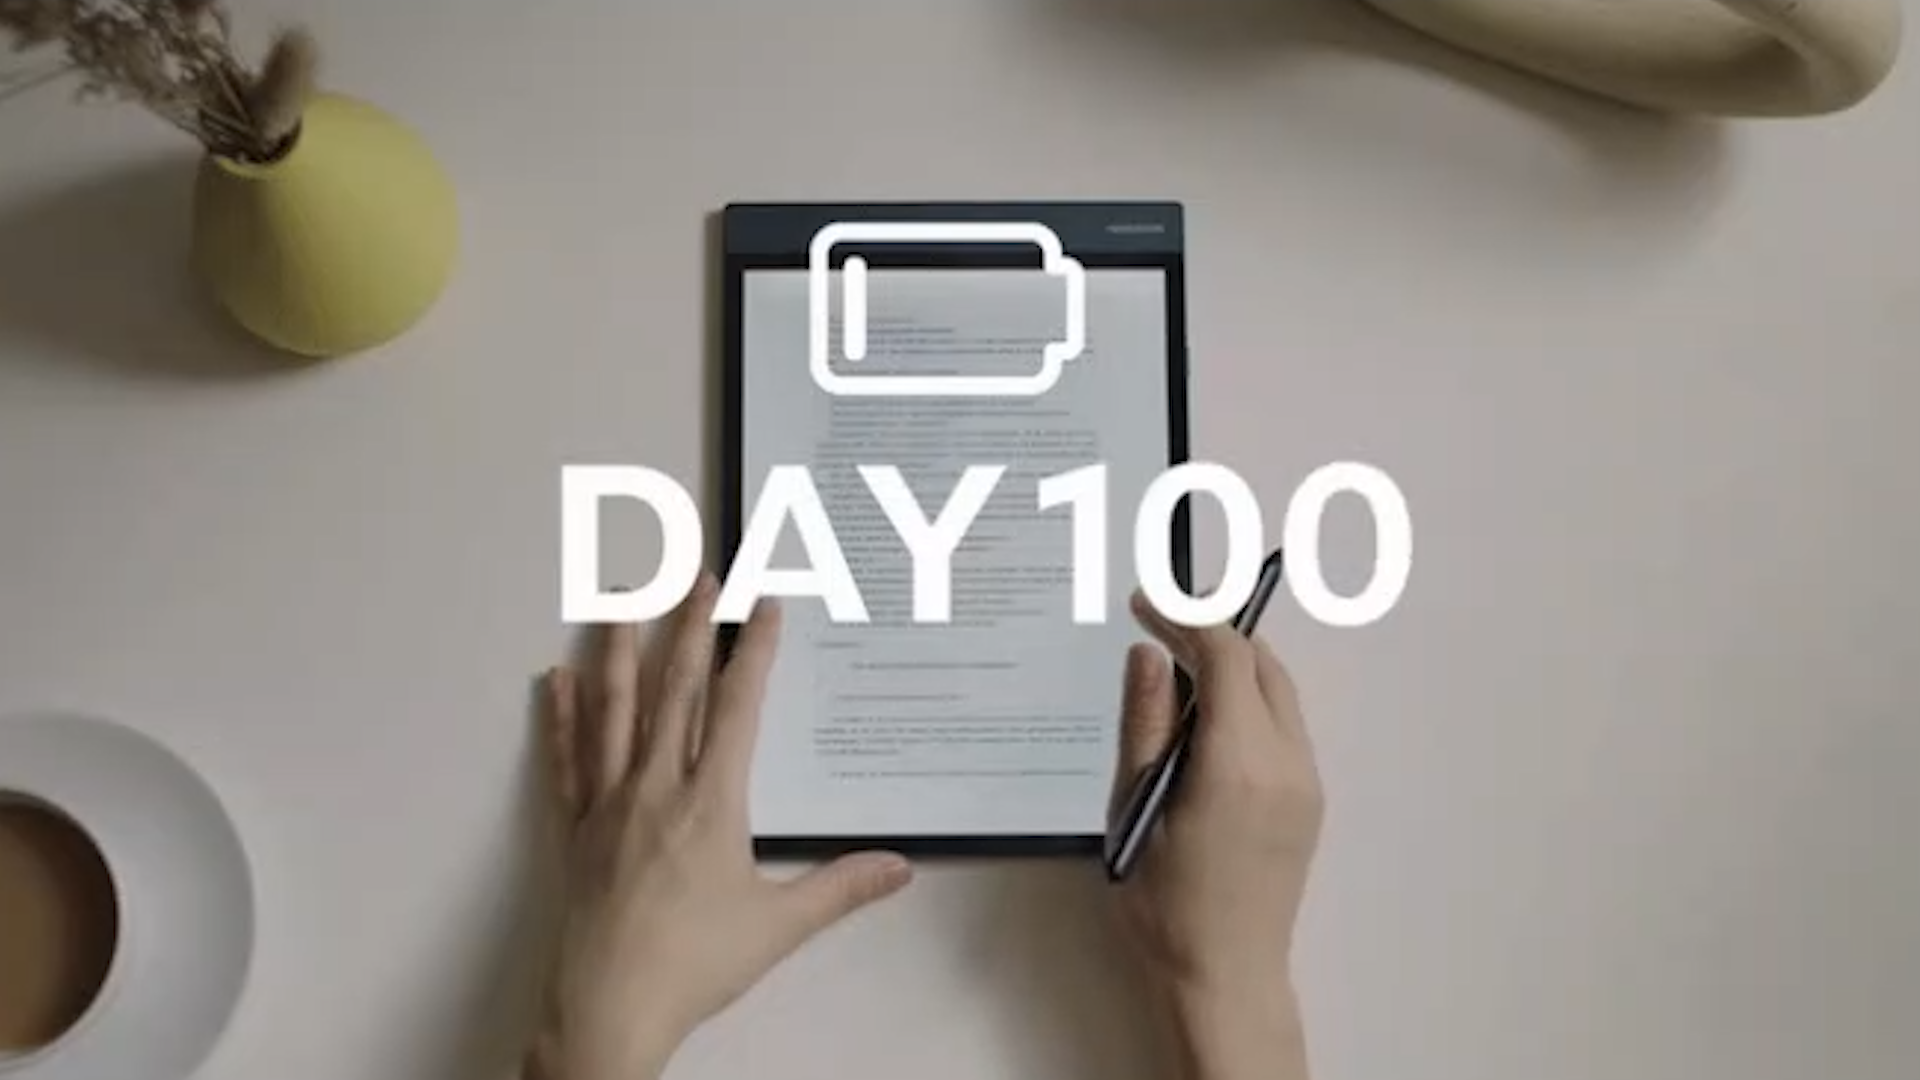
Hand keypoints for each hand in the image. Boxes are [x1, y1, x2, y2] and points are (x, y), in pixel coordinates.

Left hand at [526, 575, 913, 1079]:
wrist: (609, 1007)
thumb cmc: (692, 965)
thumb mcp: (779, 926)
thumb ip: (841, 888)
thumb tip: (899, 867)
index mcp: (711, 802)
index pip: (737, 707)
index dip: (752, 650)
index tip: (762, 605)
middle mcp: (657, 788)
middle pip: (675, 690)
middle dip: (689, 626)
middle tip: (696, 574)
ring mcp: (610, 804)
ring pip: (614, 710)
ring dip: (620, 650)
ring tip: (620, 600)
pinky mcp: (577, 830)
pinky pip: (568, 759)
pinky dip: (562, 716)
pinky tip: (557, 679)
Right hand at [1110, 590, 1322, 1078]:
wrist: (1224, 975)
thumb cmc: (1165, 904)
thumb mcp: (1134, 807)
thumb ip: (1145, 723)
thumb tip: (1149, 654)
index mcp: (1238, 762)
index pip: (1224, 654)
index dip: (1183, 615)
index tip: (1144, 603)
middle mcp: (1286, 763)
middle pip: (1262, 663)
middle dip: (1213, 631)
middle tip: (1158, 623)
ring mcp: (1307, 781)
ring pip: (1278, 691)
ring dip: (1234, 665)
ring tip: (1176, 669)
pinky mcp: (1311, 800)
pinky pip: (1285, 725)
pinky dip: (1249, 700)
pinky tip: (1206, 719)